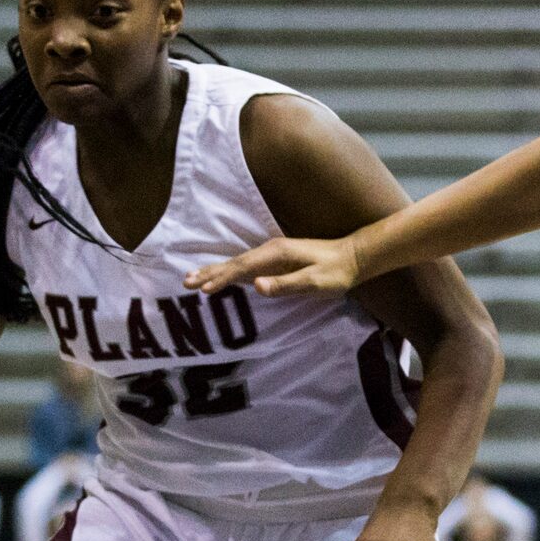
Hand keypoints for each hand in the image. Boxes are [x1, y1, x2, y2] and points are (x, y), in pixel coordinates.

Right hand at [184, 234, 362, 298]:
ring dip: (215, 272)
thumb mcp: (314, 282)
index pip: (242, 267)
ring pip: (237, 265)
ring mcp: (272, 256)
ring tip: (194, 280)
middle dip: (210, 273)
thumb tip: (257, 286)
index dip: (222, 278)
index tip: (204, 288)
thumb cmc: (336, 272)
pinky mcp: (276, 262)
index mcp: (276, 254)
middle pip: (234, 263)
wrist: (353, 257)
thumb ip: (286, 285)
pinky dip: (229, 273)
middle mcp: (270, 251)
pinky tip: (221, 278)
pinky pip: (246, 268)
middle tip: (186, 282)